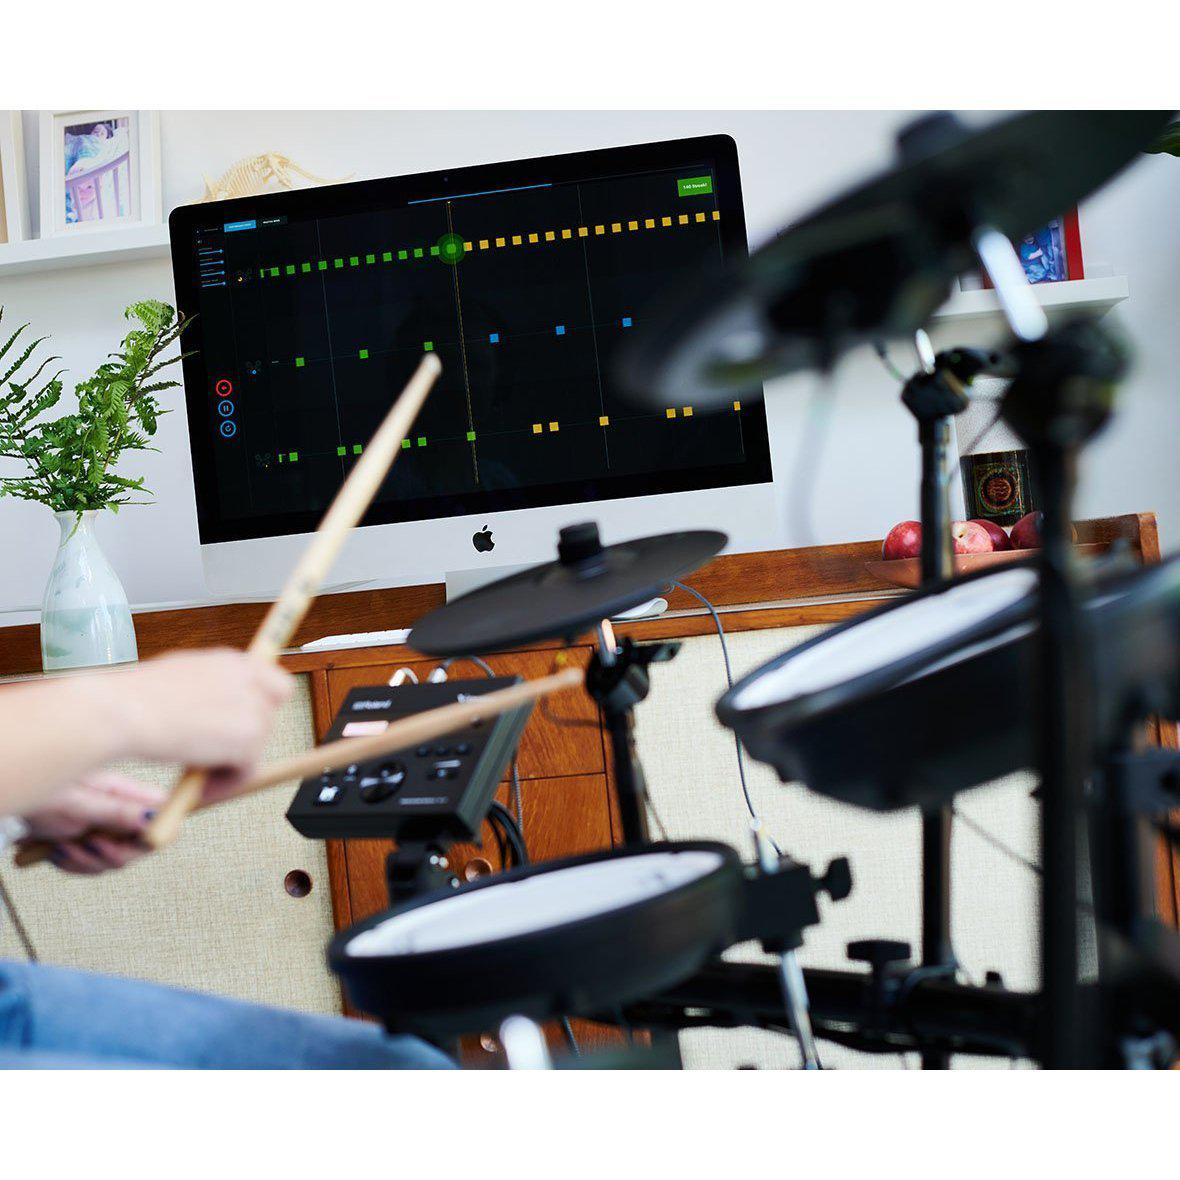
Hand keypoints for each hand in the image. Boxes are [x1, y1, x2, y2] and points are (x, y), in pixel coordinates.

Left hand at [21, 772, 163, 873]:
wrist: (10, 796)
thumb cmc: (36, 790)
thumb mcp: (77, 804)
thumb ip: (117, 812)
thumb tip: (155, 818)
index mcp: (124, 792)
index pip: (164, 814)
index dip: (157, 832)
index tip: (136, 842)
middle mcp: (119, 808)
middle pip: (141, 844)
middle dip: (113, 854)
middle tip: (90, 846)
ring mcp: (103, 825)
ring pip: (115, 859)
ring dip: (87, 862)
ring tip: (63, 848)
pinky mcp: (87, 839)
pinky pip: (94, 864)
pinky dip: (74, 864)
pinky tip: (57, 852)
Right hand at [102, 649, 293, 771]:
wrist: (121, 710)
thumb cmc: (136, 695)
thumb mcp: (185, 675)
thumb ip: (212, 687)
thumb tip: (221, 705)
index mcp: (235, 661)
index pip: (278, 685)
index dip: (264, 708)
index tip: (247, 726)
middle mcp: (250, 681)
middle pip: (268, 720)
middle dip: (245, 739)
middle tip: (215, 756)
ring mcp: (253, 710)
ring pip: (256, 747)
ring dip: (230, 763)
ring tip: (197, 772)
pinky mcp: (248, 741)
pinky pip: (246, 771)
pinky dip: (225, 783)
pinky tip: (200, 786)